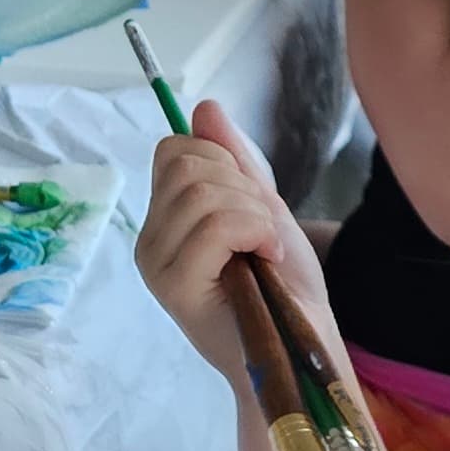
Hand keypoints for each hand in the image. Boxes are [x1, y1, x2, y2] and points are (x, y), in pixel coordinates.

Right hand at [134, 99, 337, 384]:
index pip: (175, 149)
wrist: (299, 343)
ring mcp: (156, 263)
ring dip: (253, 214)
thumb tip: (204, 107)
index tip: (251, 204)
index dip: (223, 161)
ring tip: (264, 249)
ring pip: (202, 192)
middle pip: (185, 163)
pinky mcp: (173, 285)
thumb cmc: (282, 284)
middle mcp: (150, 239)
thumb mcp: (263, 207)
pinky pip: (215, 225)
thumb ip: (234, 161)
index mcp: (165, 218)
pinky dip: (255, 232)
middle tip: (261, 232)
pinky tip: (265, 260)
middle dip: (242, 186)